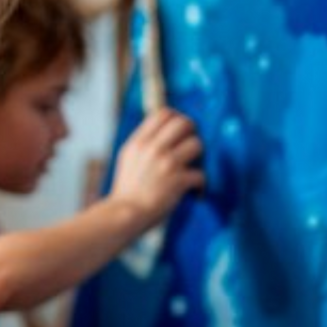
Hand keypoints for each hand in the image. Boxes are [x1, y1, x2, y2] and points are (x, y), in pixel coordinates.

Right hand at [107, 107, 204, 223]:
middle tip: (190, 145)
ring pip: (197, 144)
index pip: (163, 113)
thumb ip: (143, 143)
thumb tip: (161, 133)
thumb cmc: (127, 189)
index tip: (180, 129)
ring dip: (198, 157)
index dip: (177, 118)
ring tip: (192, 167)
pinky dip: (199, 183)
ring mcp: (167, 163)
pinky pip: (201, 174)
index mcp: (139, 141)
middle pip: (184, 123)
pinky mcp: (179, 181)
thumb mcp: (128, 157)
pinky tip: (193, 189)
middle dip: (192, 132)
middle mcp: (153, 148)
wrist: (126, 213)